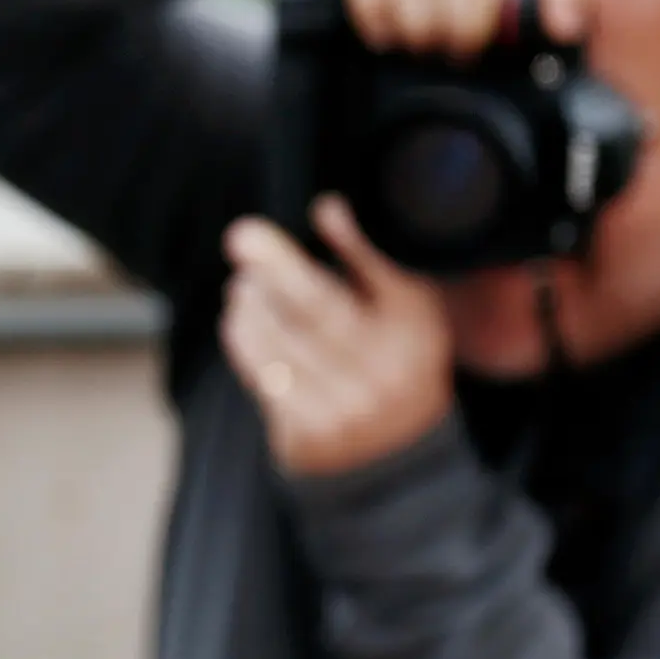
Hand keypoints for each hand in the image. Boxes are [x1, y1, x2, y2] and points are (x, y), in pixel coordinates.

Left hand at [223, 196, 454, 475]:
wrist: (396, 451)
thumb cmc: (394, 357)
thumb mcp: (407, 311)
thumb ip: (371, 262)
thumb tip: (328, 207)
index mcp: (419, 336)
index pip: (385, 283)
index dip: (353, 245)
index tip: (323, 208)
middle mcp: (388, 375)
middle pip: (320, 308)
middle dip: (277, 266)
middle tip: (243, 234)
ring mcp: (347, 408)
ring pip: (281, 339)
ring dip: (252, 301)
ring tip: (244, 283)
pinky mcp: (308, 432)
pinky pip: (264, 373)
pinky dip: (245, 338)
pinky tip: (240, 316)